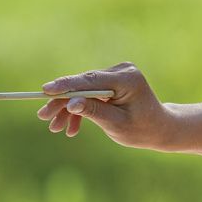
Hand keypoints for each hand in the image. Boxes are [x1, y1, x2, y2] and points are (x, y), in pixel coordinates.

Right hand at [37, 62, 170, 148]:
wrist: (158, 128)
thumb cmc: (141, 130)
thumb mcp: (116, 124)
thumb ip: (93, 112)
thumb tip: (70, 103)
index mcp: (127, 79)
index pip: (90, 80)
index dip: (65, 85)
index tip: (45, 90)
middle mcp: (121, 71)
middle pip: (83, 84)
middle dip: (62, 102)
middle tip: (43, 116)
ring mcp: (116, 75)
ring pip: (83, 90)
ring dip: (68, 109)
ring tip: (56, 128)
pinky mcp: (111, 82)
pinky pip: (89, 93)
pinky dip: (80, 109)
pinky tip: (71, 128)